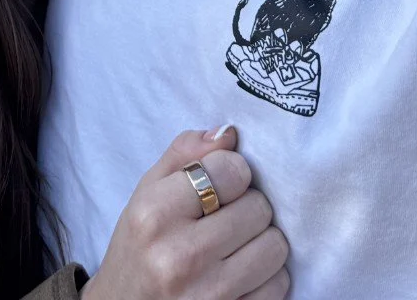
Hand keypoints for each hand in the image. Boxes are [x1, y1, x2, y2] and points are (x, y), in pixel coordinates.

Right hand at [82, 127, 289, 299]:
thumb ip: (184, 154)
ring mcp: (208, 295)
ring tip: (235, 247)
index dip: (232, 173)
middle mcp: (180, 257)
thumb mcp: (145, 194)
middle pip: (258, 207)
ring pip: (275, 246)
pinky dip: (267, 277)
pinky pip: (279, 285)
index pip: (231, 170)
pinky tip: (240, 275)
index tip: (220, 185)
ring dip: (262, 242)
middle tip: (226, 219)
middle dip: (247, 207)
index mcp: (155, 215)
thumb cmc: (137, 249)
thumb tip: (229, 133)